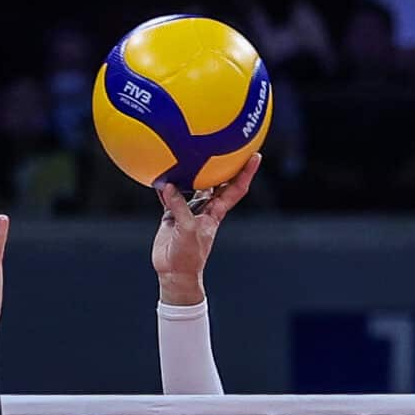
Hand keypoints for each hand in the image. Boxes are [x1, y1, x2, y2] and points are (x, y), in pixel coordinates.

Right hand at [153, 155, 259, 306]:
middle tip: (224, 142)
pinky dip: (165, 185)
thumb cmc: (188, 255)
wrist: (174, 272)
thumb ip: (179, 207)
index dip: (246, 172)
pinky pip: (169, 195)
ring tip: (189, 149)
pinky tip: (159, 172)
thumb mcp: (187, 229)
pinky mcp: (172, 215)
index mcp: (216, 212)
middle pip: (217, 181)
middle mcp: (205, 208)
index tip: (255, 155)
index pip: (235, 188)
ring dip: (192, 170)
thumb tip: (169, 185)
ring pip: (192, 185)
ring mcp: (188, 211)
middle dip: (223, 163)